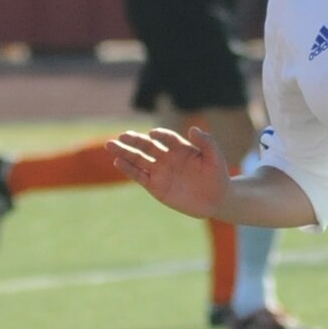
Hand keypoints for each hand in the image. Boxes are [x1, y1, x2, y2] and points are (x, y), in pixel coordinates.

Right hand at [107, 125, 231, 218]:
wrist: (216, 199)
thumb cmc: (217, 176)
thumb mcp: (215, 157)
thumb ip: (206, 142)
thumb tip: (193, 129)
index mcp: (180, 148)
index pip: (166, 138)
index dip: (160, 135)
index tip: (153, 134)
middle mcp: (167, 157)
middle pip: (147, 146)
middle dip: (133, 141)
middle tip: (121, 136)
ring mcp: (160, 171)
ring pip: (138, 160)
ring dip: (124, 153)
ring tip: (110, 146)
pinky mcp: (155, 186)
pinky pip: (139, 176)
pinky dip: (129, 169)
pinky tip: (118, 162)